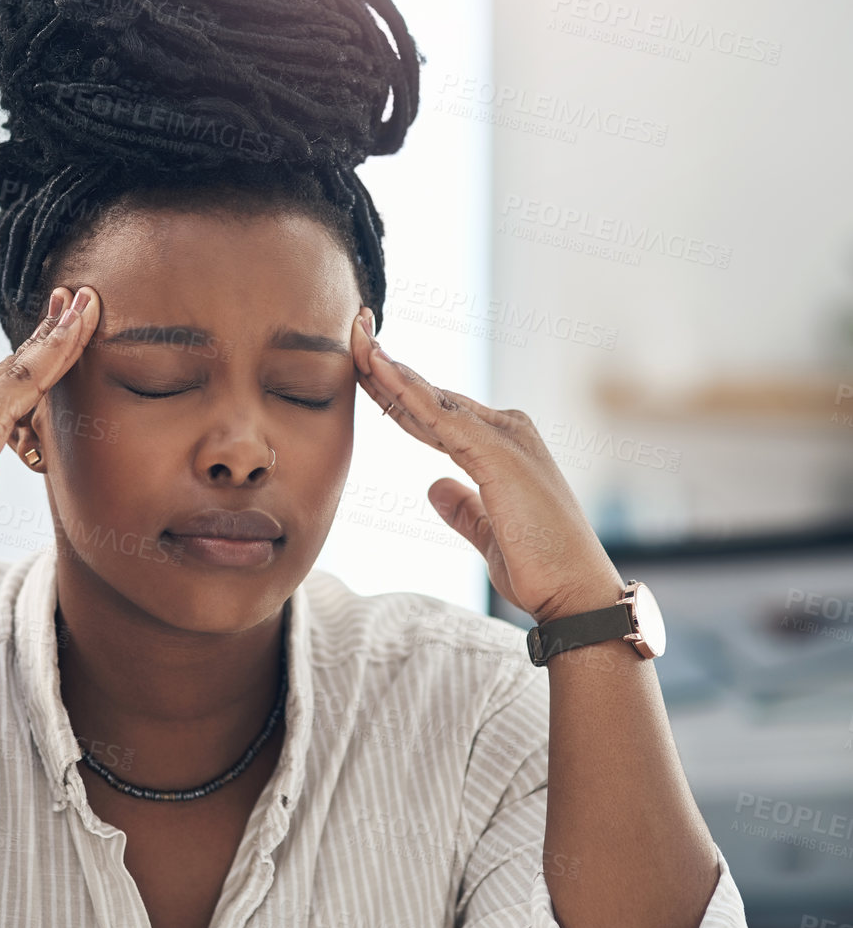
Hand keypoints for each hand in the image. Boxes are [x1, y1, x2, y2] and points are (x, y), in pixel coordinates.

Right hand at [0, 286, 100, 608]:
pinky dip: (56, 351)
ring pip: (18, 371)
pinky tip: (80, 328)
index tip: (57, 327)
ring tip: (90, 308)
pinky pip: (24, 380)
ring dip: (61, 338)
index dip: (28, 357)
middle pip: (4, 371)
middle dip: (48, 336)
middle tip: (80, 300)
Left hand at [349, 310, 620, 623]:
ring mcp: (504, 437)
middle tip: (351, 333)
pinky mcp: (497, 453)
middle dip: (387, 366)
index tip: (362, 370)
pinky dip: (407, 392)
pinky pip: (440, 416)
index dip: (397, 392)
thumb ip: (463, 507)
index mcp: (502, 447)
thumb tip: (433, 487)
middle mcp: (506, 431)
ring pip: (432, 397)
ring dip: (389, 368)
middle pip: (431, 395)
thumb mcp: (488, 533)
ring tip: (355, 338)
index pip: (436, 413)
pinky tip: (379, 369)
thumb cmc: (540, 568)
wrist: (576, 594)